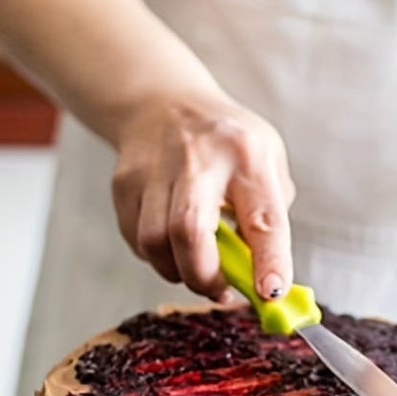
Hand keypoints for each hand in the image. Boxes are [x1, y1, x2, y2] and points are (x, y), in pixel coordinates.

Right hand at [111, 92, 295, 301]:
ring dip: (179, 271)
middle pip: (190, 231)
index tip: (271, 293)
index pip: (262, 218)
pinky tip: (172, 244)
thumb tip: (268, 281)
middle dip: (204, 276)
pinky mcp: (125, 183)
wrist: (163, 102)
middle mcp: (199, 158)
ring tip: (197, 267)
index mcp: (247, 156)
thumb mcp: (267, 161)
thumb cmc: (227, 144)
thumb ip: (270, 216)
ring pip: (155, 243)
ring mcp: (155, 169)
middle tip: (220, 289)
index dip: (268, 261)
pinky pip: (138, 241)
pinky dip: (158, 256)